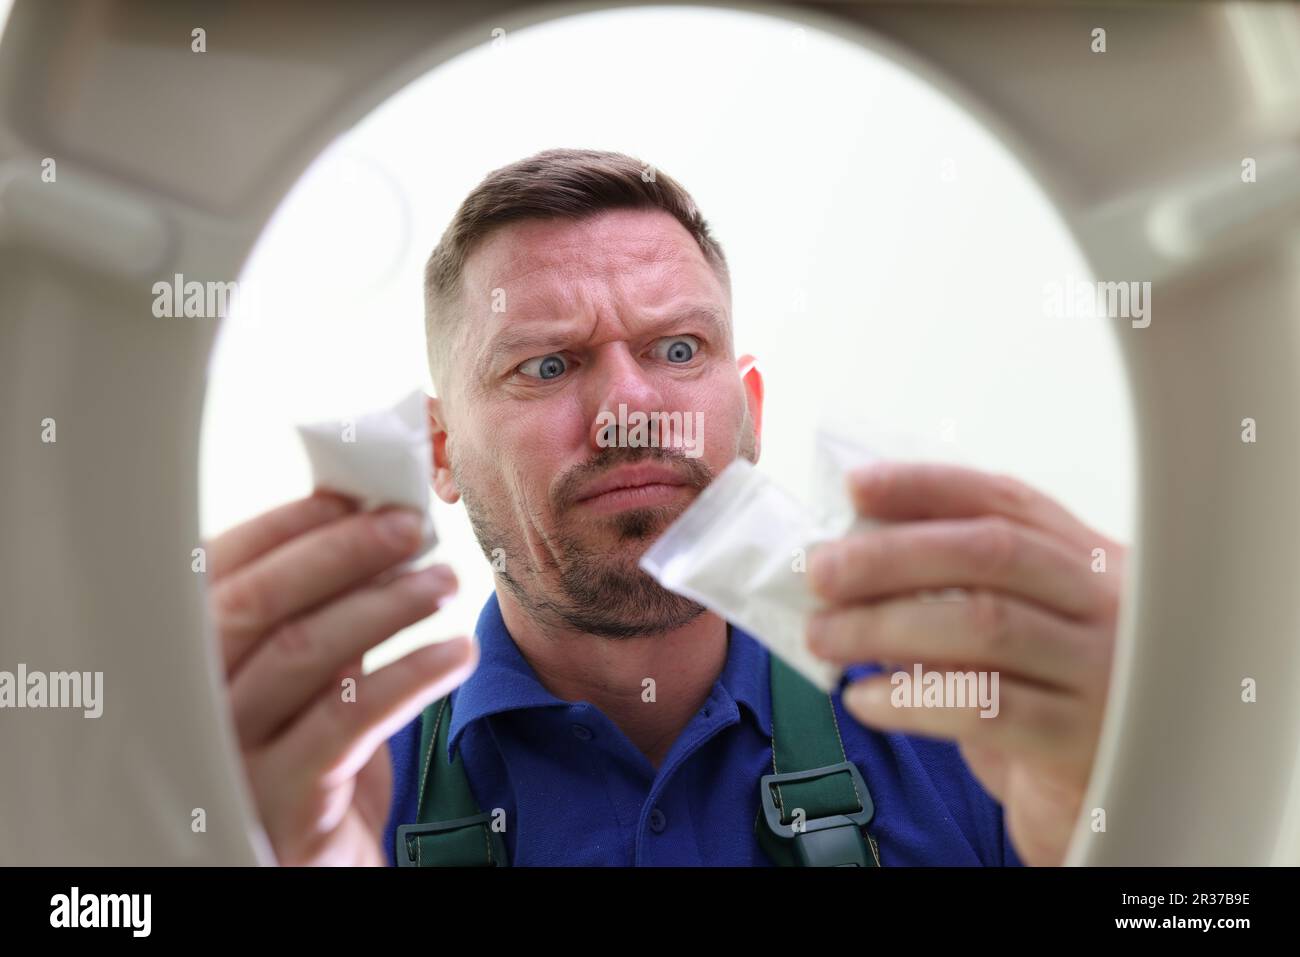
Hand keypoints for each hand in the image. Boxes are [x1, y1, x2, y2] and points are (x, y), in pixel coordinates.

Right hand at [205, 491, 476, 865]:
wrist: (315, 868)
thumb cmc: (307, 757)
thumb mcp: (304, 679)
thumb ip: (314, 610)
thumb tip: (366, 518)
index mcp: (183, 660)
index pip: (218, 571)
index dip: (290, 526)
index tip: (356, 495)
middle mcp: (189, 706)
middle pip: (259, 604)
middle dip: (341, 552)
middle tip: (410, 527)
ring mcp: (229, 758)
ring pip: (304, 654)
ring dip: (386, 605)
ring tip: (445, 582)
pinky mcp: (281, 803)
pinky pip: (348, 721)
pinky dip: (410, 676)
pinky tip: (457, 653)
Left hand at [804, 462, 1122, 865]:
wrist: (1097, 802)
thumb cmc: (1040, 701)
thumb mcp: (1013, 629)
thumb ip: (955, 588)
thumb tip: (848, 558)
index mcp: (1089, 559)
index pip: (1006, 501)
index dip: (927, 488)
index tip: (856, 486)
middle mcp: (1109, 604)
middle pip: (992, 553)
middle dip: (892, 556)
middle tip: (821, 571)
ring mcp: (1102, 671)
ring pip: (983, 625)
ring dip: (884, 626)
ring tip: (822, 636)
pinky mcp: (1078, 739)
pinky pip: (981, 707)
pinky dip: (909, 699)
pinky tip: (862, 699)